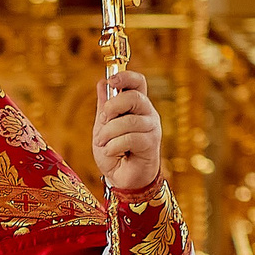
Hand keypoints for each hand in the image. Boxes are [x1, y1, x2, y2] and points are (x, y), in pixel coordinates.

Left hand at [92, 69, 162, 193]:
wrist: (121, 178)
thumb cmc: (114, 151)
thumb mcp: (103, 126)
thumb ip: (104, 106)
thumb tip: (102, 82)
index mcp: (136, 105)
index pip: (138, 82)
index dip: (126, 77)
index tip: (111, 81)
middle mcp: (147, 113)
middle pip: (135, 96)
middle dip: (113, 107)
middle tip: (103, 119)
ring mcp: (151, 128)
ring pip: (129, 121)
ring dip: (108, 133)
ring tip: (102, 143)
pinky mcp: (151, 144)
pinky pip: (130, 138)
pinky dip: (114, 145)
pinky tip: (111, 152)